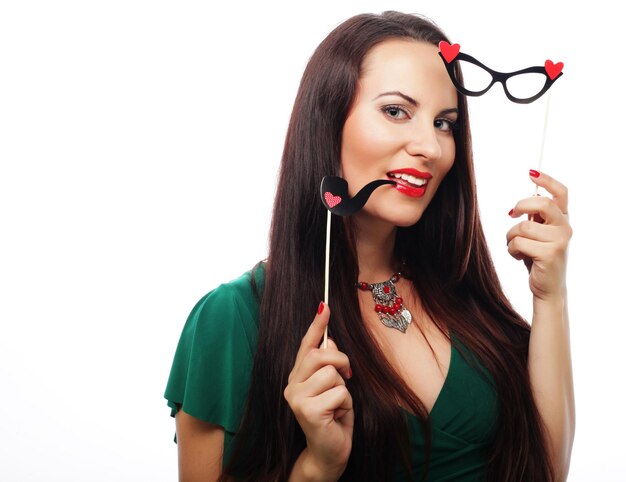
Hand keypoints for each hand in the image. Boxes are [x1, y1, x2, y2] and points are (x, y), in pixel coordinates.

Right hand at [283, 302, 353, 478]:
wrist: (329, 454)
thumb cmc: (334, 419)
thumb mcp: (334, 388)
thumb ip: (329, 366)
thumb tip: (330, 341)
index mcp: (297, 377)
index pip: (306, 346)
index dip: (316, 326)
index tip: (325, 305)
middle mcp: (292, 385)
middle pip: (320, 355)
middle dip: (340, 361)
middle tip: (347, 376)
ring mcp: (296, 398)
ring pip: (332, 374)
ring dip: (345, 389)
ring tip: (338, 405)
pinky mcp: (307, 410)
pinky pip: (339, 393)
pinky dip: (346, 404)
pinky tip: (337, 417)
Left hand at [506, 171, 572, 300]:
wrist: (548, 287)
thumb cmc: (538, 257)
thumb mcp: (538, 234)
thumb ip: (535, 218)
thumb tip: (520, 205)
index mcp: (562, 219)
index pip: (561, 193)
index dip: (546, 180)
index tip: (531, 172)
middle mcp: (564, 228)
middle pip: (542, 203)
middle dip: (521, 206)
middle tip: (512, 213)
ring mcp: (559, 241)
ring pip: (523, 226)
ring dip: (511, 235)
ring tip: (515, 245)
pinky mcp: (549, 254)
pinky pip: (518, 242)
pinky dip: (511, 249)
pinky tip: (518, 256)